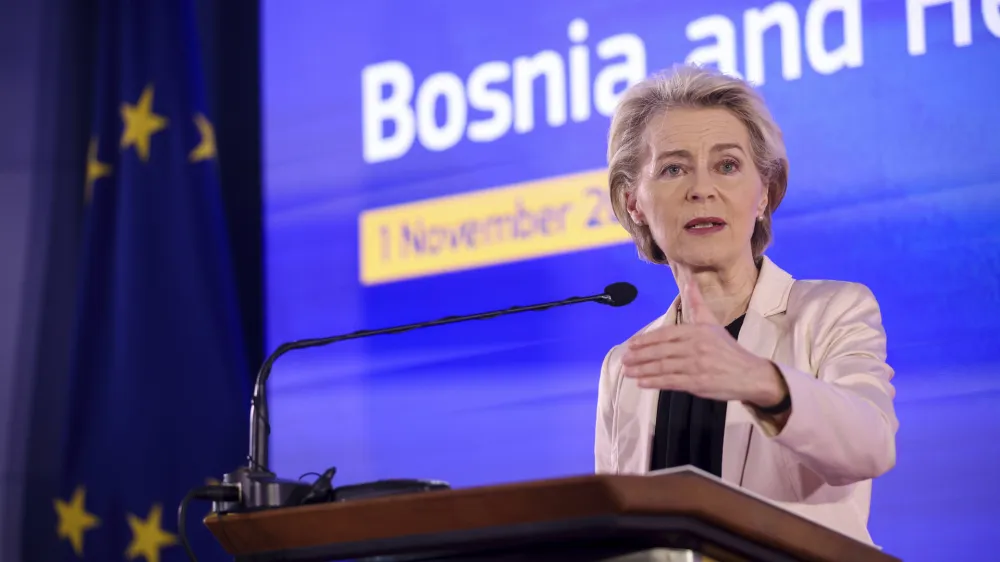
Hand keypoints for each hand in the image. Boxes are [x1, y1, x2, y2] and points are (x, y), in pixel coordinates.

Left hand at [620, 275, 786, 407]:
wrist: (750, 374)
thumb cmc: (727, 349)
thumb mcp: (712, 323)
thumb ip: (697, 303)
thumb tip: (689, 280)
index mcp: (697, 331)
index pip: (666, 334)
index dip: (646, 339)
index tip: (631, 344)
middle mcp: (696, 347)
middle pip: (661, 351)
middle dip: (640, 356)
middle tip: (624, 359)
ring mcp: (696, 366)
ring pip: (664, 367)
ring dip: (643, 370)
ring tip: (628, 372)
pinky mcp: (698, 383)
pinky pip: (672, 382)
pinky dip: (655, 382)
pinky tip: (642, 383)